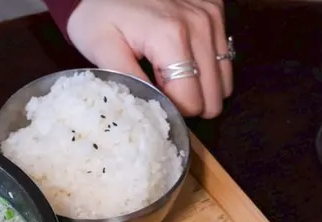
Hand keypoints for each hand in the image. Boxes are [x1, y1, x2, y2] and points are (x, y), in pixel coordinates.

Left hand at [67, 0, 232, 117]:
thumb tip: (151, 111)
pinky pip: (223, 57)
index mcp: (171, 36)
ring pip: (222, 80)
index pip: (190, 100)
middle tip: (161, 91)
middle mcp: (200, 24)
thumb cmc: (99, 15)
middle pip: (212, 95)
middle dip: (188, 102)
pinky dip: (206, 68)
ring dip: (199, 87)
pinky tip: (181, 60)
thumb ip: (128, 82)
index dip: (171, 110)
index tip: (152, 100)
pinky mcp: (215, 9)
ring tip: (170, 76)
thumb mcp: (101, 50)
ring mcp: (211, 15)